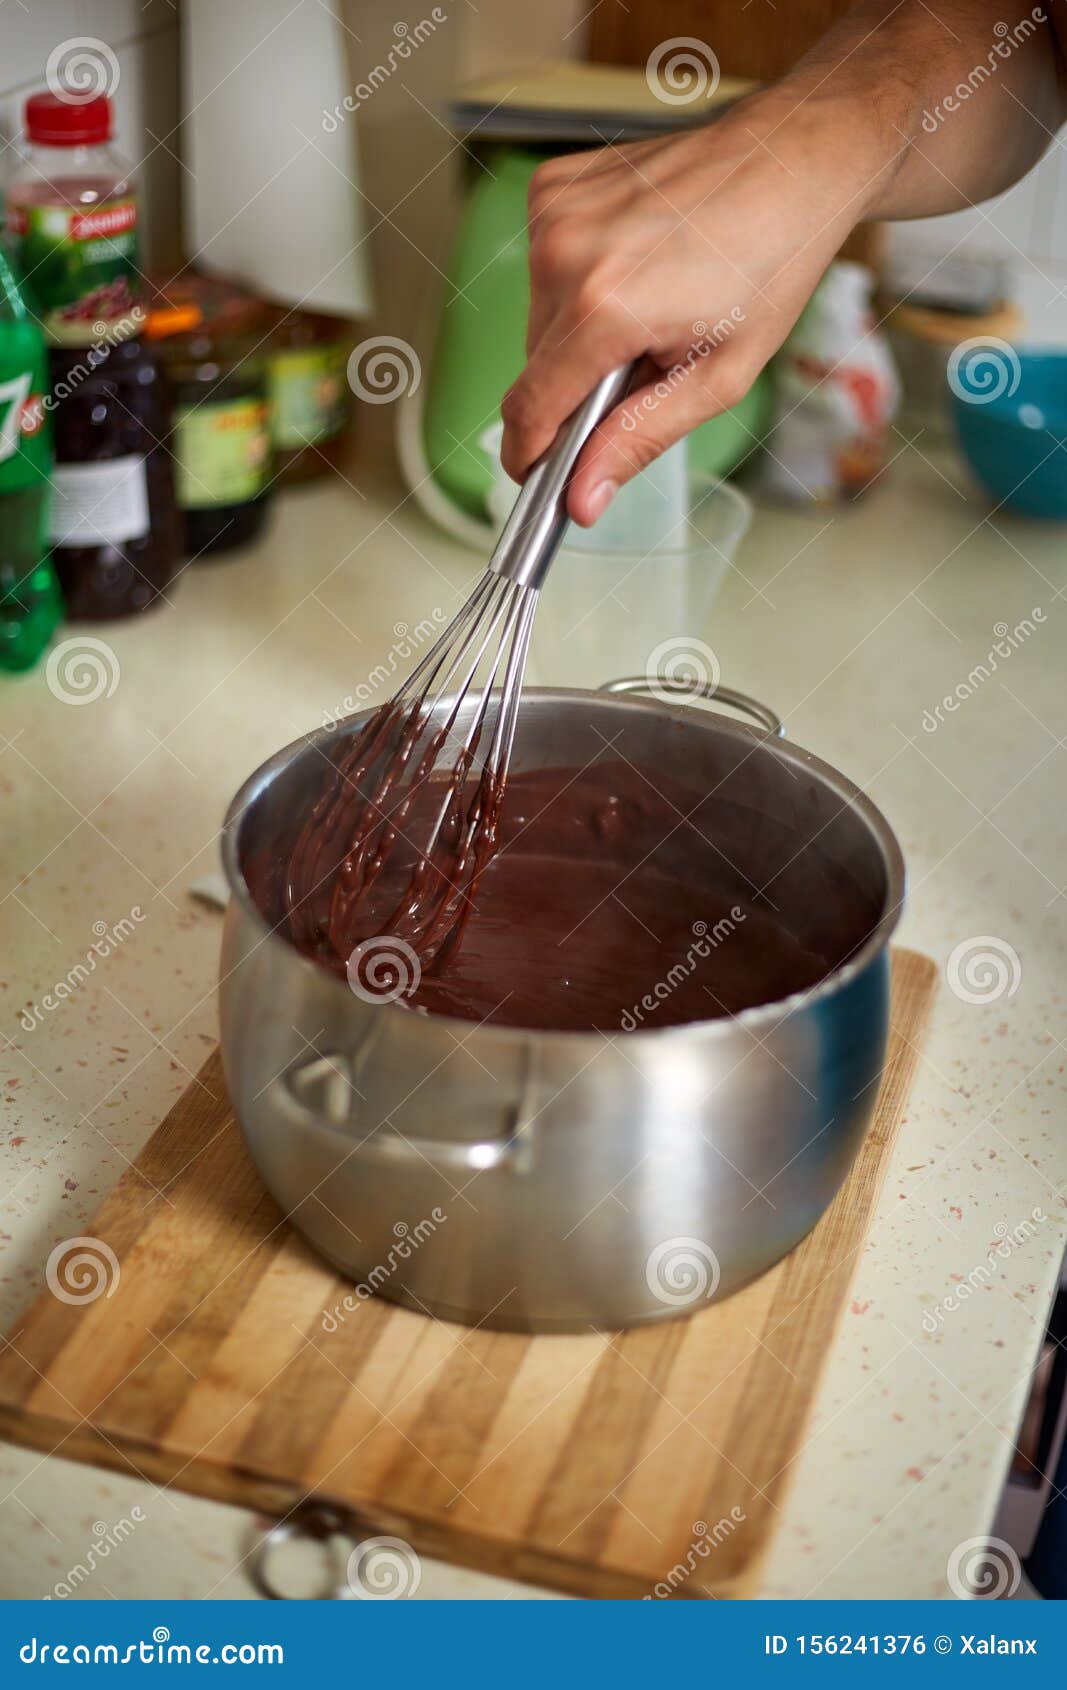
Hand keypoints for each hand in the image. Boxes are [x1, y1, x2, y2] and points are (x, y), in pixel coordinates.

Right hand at [500, 95, 884, 524]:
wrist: (792, 159)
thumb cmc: (771, 261)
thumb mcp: (719, 375)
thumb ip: (639, 438)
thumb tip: (582, 497)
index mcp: (605, 308)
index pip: (529, 407)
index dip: (529, 453)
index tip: (537, 475)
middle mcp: (565, 254)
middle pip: (535, 364)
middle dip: (579, 381)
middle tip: (649, 359)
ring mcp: (554, 212)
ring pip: (539, 317)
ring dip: (580, 329)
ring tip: (651, 299)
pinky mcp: (553, 186)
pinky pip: (546, 266)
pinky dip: (579, 279)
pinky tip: (634, 259)